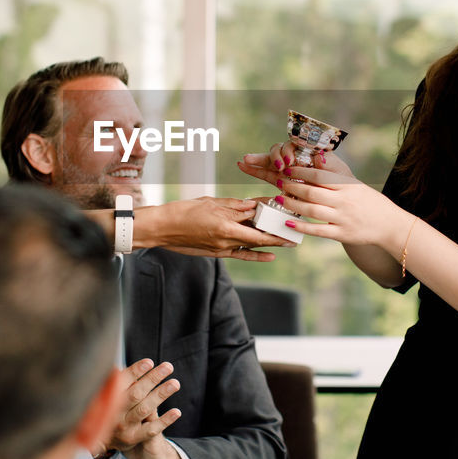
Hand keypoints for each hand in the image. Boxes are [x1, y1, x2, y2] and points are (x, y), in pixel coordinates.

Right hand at [96, 358, 181, 455]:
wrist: (102, 438)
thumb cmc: (111, 406)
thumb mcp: (109, 393)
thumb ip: (117, 380)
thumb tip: (122, 364)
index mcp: (108, 398)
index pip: (121, 382)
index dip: (135, 372)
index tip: (149, 362)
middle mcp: (115, 412)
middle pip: (136, 394)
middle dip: (152, 379)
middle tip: (168, 367)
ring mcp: (124, 426)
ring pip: (144, 409)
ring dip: (160, 395)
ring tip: (175, 384)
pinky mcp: (133, 438)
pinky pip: (151, 429)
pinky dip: (164, 420)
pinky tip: (177, 412)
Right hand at [140, 197, 292, 260]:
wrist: (162, 228)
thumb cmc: (184, 211)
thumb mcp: (212, 203)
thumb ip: (235, 206)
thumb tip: (254, 205)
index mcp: (225, 226)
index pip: (257, 225)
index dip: (274, 223)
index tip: (288, 218)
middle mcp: (226, 241)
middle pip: (258, 237)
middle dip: (277, 235)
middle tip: (294, 232)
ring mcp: (221, 249)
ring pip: (251, 245)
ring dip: (269, 243)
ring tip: (287, 241)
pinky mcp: (217, 253)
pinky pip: (241, 254)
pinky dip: (255, 255)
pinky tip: (269, 255)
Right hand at [238, 141, 353, 189]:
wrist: (340, 200)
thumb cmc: (341, 183)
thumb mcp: (339, 174)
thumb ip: (330, 165)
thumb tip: (320, 155)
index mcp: (308, 152)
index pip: (292, 145)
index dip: (287, 151)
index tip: (289, 162)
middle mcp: (295, 157)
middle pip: (278, 149)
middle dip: (275, 156)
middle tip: (280, 167)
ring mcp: (286, 168)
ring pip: (269, 159)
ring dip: (259, 159)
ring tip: (251, 163)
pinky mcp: (279, 179)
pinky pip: (264, 172)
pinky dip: (253, 168)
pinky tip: (242, 165)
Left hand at [242, 163, 405, 248]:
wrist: (390, 225)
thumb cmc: (369, 202)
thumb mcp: (356, 185)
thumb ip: (336, 176)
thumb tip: (316, 159)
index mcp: (348, 186)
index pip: (321, 176)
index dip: (302, 172)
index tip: (288, 169)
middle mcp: (345, 201)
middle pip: (312, 192)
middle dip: (292, 186)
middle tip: (279, 182)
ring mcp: (343, 219)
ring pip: (312, 210)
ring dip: (293, 204)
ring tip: (280, 199)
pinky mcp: (342, 234)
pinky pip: (317, 230)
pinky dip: (301, 226)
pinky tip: (288, 222)